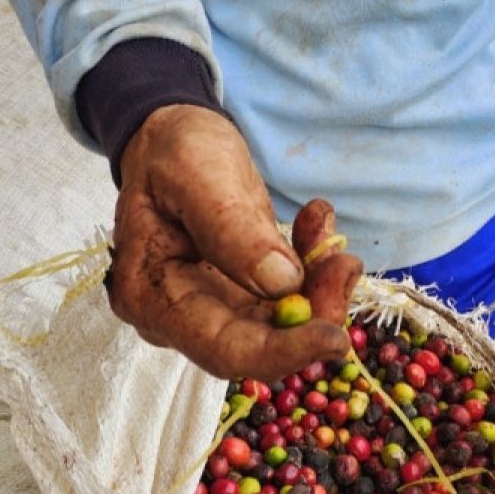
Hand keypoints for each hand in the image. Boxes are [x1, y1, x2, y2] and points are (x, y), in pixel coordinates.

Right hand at [106, 104, 361, 380]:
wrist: (171, 141)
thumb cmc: (172, 152)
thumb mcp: (198, 173)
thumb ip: (231, 228)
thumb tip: (281, 284)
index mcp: (151, 297)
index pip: (223, 350)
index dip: (282, 353)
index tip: (334, 337)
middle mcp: (180, 319)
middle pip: (260, 345)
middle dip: (313, 312)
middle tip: (343, 263)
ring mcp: (213, 312)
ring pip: (284, 326)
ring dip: (320, 285)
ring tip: (322, 224)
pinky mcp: (242, 298)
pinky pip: (290, 300)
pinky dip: (314, 269)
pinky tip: (313, 223)